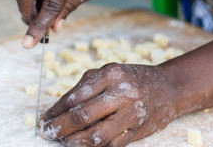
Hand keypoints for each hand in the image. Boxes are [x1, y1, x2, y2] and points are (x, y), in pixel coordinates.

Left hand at [39, 63, 178, 146]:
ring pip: (96, 135)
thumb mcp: (108, 73)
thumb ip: (85, 87)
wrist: (167, 88)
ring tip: (63, 141)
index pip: (75, 95)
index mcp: (110, 74)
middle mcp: (121, 92)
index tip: (45, 118)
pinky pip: (111, 145)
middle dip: (59, 127)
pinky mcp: (137, 130)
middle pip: (82, 115)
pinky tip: (82, 145)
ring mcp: (131, 112)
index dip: (56, 110)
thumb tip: (58, 108)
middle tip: (47, 132)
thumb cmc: (131, 79)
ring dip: (74, 142)